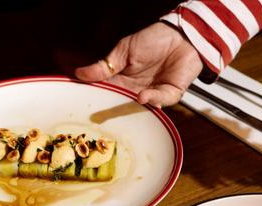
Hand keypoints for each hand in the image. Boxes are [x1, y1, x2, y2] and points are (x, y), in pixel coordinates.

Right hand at [75, 22, 202, 107]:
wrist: (182, 35)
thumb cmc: (154, 39)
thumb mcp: (124, 50)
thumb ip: (105, 65)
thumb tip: (80, 73)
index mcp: (123, 79)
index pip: (106, 91)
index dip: (95, 97)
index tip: (82, 102)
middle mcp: (136, 90)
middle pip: (121, 104)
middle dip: (111, 111)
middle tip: (98, 115)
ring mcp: (153, 93)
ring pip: (140, 107)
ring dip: (131, 107)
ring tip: (120, 106)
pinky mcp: (169, 93)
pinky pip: (159, 100)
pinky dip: (151, 99)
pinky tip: (142, 97)